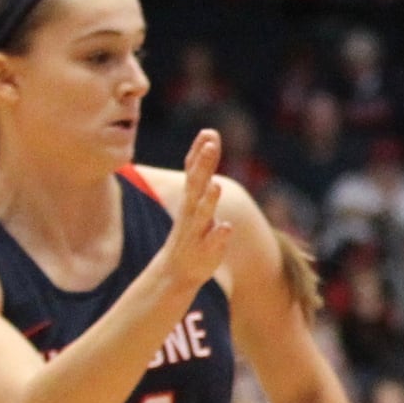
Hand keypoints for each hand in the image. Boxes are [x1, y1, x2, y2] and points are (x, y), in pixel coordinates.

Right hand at [153, 131, 233, 290]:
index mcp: (192, 198)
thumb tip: (209, 139)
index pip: (193, 170)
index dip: (200, 152)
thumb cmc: (191, 229)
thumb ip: (202, 170)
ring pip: (202, 213)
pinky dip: (219, 234)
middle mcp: (192, 211)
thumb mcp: (196, 197)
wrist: (177, 270)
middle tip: (211, 145)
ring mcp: (197, 231)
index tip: (209, 132)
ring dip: (208, 200)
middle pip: (197, 185)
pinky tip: (227, 227)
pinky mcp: (205, 250)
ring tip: (216, 186)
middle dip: (203, 166)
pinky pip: (212, 242)